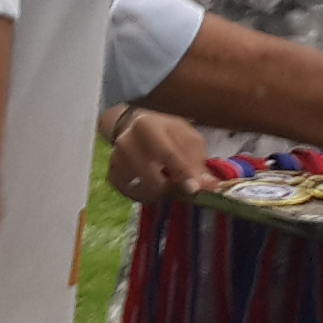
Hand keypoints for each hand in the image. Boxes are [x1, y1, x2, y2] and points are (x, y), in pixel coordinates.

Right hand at [104, 108, 220, 203]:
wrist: (137, 129)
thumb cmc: (167, 133)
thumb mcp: (188, 138)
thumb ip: (198, 161)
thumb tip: (210, 186)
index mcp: (146, 126)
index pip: (167, 154)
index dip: (183, 174)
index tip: (194, 189)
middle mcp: (126, 142)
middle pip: (152, 179)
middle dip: (172, 188)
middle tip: (183, 187)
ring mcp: (116, 160)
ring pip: (143, 191)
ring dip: (161, 192)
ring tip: (167, 180)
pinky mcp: (112, 175)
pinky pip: (133, 196)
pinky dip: (147, 195)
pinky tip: (153, 184)